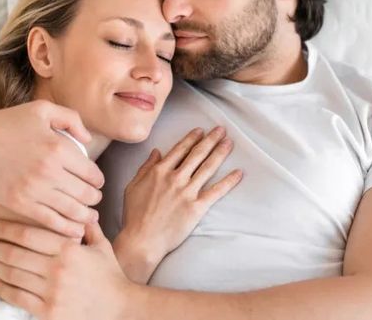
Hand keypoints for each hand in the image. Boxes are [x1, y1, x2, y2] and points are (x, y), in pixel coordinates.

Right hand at [0, 100, 103, 237]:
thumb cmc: (9, 122)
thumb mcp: (43, 109)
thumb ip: (71, 119)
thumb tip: (89, 141)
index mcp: (58, 148)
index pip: (92, 173)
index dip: (98, 180)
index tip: (96, 182)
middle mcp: (49, 171)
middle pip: (86, 194)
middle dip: (95, 198)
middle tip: (94, 199)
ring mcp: (34, 190)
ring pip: (72, 211)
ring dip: (86, 216)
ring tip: (89, 217)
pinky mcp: (20, 204)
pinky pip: (50, 221)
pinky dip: (66, 228)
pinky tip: (74, 230)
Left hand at [0, 221, 131, 319]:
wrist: (120, 309)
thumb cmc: (110, 276)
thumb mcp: (102, 245)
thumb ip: (87, 226)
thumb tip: (78, 207)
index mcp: (69, 249)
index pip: (29, 235)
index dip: (6, 229)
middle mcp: (58, 269)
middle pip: (15, 254)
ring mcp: (52, 291)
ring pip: (12, 275)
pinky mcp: (48, 312)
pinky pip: (17, 297)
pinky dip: (0, 288)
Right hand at [116, 127, 240, 272]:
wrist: (142, 239)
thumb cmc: (134, 215)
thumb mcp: (133, 186)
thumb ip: (146, 167)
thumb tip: (156, 152)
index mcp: (159, 171)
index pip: (180, 149)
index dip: (192, 138)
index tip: (200, 130)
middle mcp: (175, 178)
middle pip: (197, 154)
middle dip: (210, 140)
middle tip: (221, 130)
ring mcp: (187, 192)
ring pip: (208, 167)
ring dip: (220, 153)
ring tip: (229, 143)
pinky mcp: (196, 208)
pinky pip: (216, 191)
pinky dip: (228, 181)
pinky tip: (238, 173)